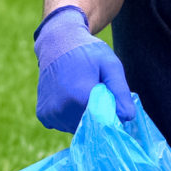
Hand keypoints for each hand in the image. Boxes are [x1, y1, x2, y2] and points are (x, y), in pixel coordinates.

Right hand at [33, 5, 135, 132]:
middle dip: (97, 115)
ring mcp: (51, 113)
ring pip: (76, 128)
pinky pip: (63, 125)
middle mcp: (62, 109)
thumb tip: (127, 117)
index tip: (110, 100)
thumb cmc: (87, 52)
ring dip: (82, 117)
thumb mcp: (110, 64)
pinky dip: (69, 116)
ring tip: (80, 93)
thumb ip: (120, 91)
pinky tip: (69, 98)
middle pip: (90, 126)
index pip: (104, 121)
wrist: (56, 42)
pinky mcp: (43, 115)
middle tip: (94, 92)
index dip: (111, 113)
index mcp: (80, 96)